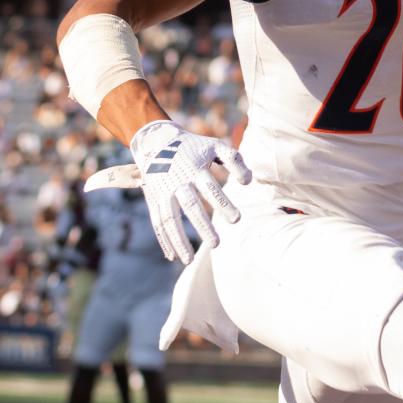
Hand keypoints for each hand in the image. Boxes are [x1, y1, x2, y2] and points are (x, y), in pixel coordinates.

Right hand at [129, 119, 252, 262]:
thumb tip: (248, 181)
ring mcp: (164, 193)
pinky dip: (163, 240)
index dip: (224, 203)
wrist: (157, 142)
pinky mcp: (154, 201)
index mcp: (195, 169)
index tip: (237, 219)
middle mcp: (178, 183)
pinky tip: (172, 256)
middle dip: (202, 226)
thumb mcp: (216, 146)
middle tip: (216, 244)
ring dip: (178, 240)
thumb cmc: (194, 147)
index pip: (211, 188)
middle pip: (191, 206)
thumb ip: (235, 160)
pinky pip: (157, 223)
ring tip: (189, 260)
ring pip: (169, 220)